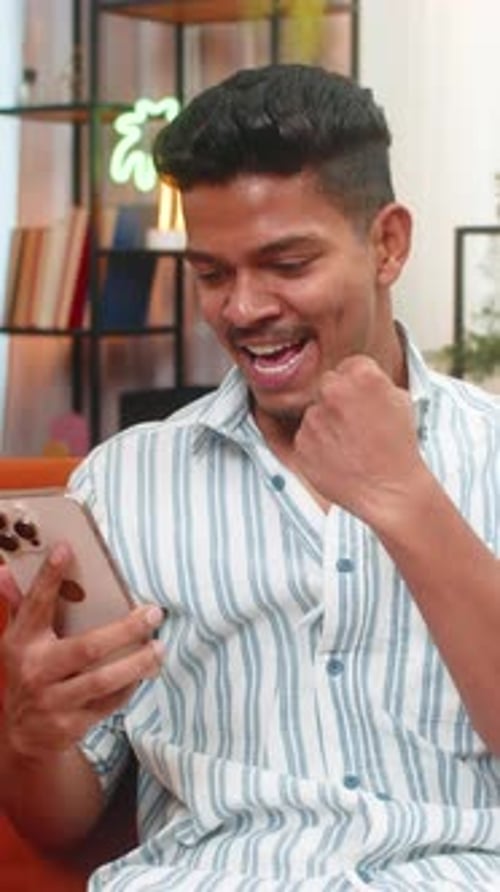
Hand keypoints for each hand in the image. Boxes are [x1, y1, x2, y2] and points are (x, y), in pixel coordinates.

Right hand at [0, 541, 163, 759]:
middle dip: (125, 630)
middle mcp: (34, 671)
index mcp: (20, 642)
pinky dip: (129, 686)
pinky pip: (108, 703)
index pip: (35, 604)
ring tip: (159, 647)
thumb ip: (20, 605)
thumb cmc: (29, 673)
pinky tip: (145, 671)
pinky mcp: (69, 726)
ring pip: (103, 680)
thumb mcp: (18, 641)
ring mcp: (51, 702)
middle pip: (86, 648)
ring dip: (137, 663)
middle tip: (154, 613)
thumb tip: (5, 570)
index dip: (49, 577)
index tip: (66, 549)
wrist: (22, 738)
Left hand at [294, 355, 428, 523]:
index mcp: (361, 375)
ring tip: (350, 446)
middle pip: (328, 385)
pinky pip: (305, 437)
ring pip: (314, 412)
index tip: (366, 403)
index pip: (350, 366)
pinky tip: (338, 458)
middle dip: (338, 400)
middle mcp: (332, 391)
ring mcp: (313, 419)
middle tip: (355, 425)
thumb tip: (356, 375)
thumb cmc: (399, 447)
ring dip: (326, 424)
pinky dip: (317, 446)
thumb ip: (375, 381)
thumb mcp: (400, 401)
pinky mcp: (300, 443)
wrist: (390, 491)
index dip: (359, 386)